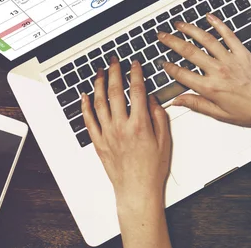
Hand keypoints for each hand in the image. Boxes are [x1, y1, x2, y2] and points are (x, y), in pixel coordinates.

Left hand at [81, 58, 170, 212]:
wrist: (137, 190)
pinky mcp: (99, 142)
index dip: (136, 74)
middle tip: (114, 61)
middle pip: (116, 92)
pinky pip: (89, 120)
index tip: (135, 64)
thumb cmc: (152, 169)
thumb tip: (152, 99)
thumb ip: (158, 117)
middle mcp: (121, 127)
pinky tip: (84, 96)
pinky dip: (85, 106)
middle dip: (115, 72)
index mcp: (140, 124)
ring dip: (99, 84)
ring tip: (100, 72)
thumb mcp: (165, 140)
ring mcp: (108, 134)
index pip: (137, 91)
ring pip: (99, 103)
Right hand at [157, 12, 250, 127]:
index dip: (169, 68)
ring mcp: (230, 59)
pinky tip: (209, 17)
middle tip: (161, 36)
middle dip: (172, 42)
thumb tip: (177, 101)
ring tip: (179, 24)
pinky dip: (218, 24)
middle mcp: (218, 71)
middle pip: (189, 52)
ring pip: (206, 39)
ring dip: (190, 29)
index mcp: (210, 88)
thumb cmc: (250, 111)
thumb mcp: (219, 114)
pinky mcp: (242, 52)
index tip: (162, 62)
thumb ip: (197, 104)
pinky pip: (228, 34)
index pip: (182, 74)